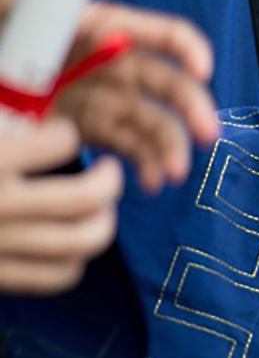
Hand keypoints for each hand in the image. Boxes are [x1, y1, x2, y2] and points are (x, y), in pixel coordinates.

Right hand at [0, 118, 121, 294]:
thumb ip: (1, 122)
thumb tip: (28, 118)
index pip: (59, 142)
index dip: (67, 135)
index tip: (61, 136)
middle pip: (84, 199)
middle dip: (110, 182)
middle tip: (110, 171)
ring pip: (79, 243)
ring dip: (103, 223)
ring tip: (101, 208)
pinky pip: (54, 277)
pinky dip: (75, 260)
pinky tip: (71, 240)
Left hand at [53, 0, 219, 192]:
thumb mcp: (9, 17)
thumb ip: (37, 10)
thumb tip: (82, 18)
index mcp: (98, 31)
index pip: (158, 33)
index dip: (186, 48)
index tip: (201, 71)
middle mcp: (112, 65)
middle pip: (167, 84)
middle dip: (192, 109)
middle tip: (206, 136)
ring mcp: (105, 99)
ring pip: (154, 122)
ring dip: (172, 147)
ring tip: (171, 174)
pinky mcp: (95, 130)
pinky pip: (131, 148)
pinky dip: (147, 166)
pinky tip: (150, 181)